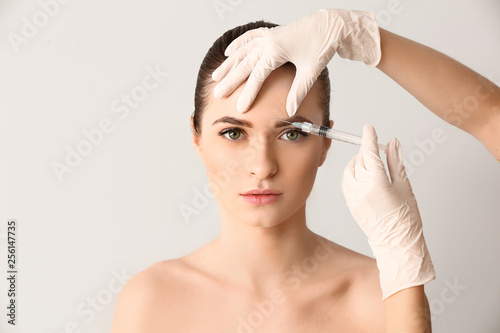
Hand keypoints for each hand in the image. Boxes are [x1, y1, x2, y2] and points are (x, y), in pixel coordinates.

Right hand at [211, 9, 380, 115]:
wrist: (330, 25)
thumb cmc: (322, 46)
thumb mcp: (311, 71)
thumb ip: (299, 91)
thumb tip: (290, 111)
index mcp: (276, 51)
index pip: (257, 76)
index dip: (248, 93)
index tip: (240, 108)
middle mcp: (268, 42)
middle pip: (244, 64)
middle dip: (230, 80)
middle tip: (218, 93)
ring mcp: (268, 36)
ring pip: (242, 51)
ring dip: (229, 64)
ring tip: (216, 76)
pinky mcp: (271, 34)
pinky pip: (249, 38)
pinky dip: (238, 45)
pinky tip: (229, 53)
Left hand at [342, 124, 434, 299]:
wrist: (396, 244)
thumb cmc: (406, 218)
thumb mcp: (404, 186)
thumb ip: (395, 162)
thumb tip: (393, 143)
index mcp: (377, 182)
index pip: (369, 152)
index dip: (369, 138)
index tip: (369, 128)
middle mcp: (361, 189)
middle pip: (359, 160)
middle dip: (366, 152)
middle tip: (378, 151)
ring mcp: (352, 197)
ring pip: (349, 170)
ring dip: (358, 163)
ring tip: (372, 166)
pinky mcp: (349, 204)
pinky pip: (345, 182)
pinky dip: (352, 175)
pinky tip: (363, 178)